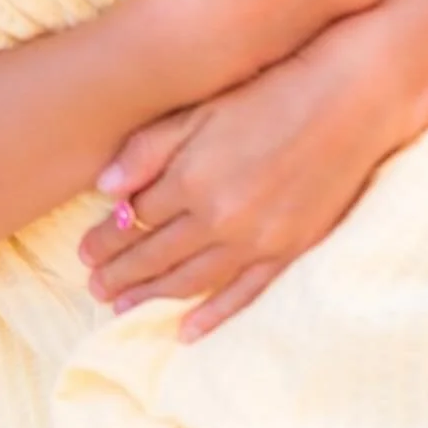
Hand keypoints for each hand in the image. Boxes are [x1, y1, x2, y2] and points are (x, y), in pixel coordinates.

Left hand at [80, 20, 402, 340]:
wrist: (343, 105)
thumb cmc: (265, 95)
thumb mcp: (198, 110)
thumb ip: (148, 150)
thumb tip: (105, 190)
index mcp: (192, 178)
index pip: (137, 218)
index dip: (107, 237)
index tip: (84, 252)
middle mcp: (220, 218)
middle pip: (157, 254)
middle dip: (121, 272)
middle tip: (94, 288)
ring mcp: (256, 240)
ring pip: (192, 281)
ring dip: (153, 295)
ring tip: (122, 306)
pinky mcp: (288, 252)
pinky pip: (243, 295)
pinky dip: (213, 316)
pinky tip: (186, 331)